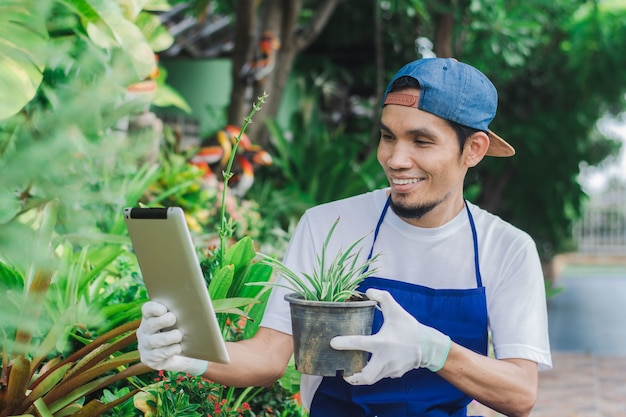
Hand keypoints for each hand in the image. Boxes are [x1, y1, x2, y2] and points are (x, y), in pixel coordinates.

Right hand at [137, 301, 207, 374]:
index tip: (164, 309)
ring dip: (167, 337)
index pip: (147, 309)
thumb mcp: (181, 321)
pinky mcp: (148, 359)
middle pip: (150, 324)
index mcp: (150, 317)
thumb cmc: (181, 331)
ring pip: (153, 340)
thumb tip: (193, 308)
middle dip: (162, 321)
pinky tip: (178, 348)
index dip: (154, 308)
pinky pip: (157, 354)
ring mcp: (145, 345)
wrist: (181, 355)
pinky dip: (169, 350)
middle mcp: (145, 330)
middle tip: (173, 319)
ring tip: (178, 335)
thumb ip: (182, 313)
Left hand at [330, 288, 450, 384]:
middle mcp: (385, 358)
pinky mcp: (395, 374)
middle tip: (344, 372)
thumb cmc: (409, 327)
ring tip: (352, 372)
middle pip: (366, 376)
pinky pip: (382, 376)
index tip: (333, 343)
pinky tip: (371, 366)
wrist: (428, 345)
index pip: (359, 343)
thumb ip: (382, 297)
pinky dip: (375, 373)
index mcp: (382, 342)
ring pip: (372, 379)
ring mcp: (391, 369)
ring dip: (361, 377)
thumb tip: (368, 291)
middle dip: (352, 377)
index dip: (344, 343)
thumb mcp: (396, 309)